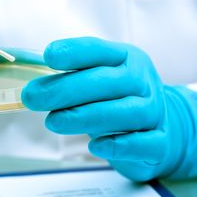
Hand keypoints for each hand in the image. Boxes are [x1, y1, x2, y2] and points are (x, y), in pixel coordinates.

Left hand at [22, 37, 196, 180]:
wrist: (163, 129)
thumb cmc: (118, 101)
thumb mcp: (99, 81)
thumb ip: (70, 79)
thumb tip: (34, 87)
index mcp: (126, 59)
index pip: (99, 50)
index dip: (74, 52)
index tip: (48, 56)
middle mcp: (143, 82)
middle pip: (107, 82)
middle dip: (66, 89)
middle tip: (33, 98)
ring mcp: (155, 112)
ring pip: (124, 112)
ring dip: (85, 116)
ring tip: (53, 122)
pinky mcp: (159, 142)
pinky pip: (142, 143)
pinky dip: (119, 145)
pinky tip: (95, 146)